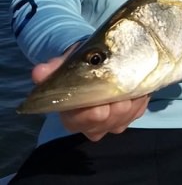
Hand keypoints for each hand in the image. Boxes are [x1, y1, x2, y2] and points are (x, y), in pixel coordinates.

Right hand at [32, 45, 149, 141]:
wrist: (99, 60)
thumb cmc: (80, 63)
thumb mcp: (68, 62)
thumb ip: (55, 68)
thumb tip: (39, 72)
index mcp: (71, 113)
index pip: (78, 122)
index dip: (89, 117)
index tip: (99, 109)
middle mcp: (92, 123)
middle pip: (106, 123)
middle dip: (115, 111)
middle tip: (123, 97)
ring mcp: (112, 120)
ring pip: (123, 120)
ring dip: (130, 105)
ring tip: (134, 88)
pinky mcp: (130, 113)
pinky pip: (138, 111)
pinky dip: (141, 101)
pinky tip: (140, 89)